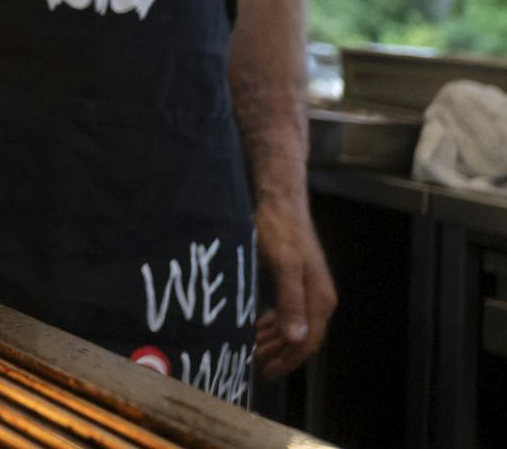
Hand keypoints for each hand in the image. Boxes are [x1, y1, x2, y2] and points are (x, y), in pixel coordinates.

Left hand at [254, 191, 335, 377]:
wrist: (280, 200)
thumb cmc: (279, 230)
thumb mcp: (283, 265)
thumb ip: (289, 301)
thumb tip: (296, 338)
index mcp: (319, 299)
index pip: (308, 341)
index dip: (288, 360)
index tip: (266, 372)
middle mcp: (318, 297)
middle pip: (301, 336)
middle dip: (279, 353)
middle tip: (252, 363)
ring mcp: (307, 288)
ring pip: (292, 325)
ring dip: (274, 339)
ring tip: (251, 348)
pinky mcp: (294, 279)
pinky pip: (286, 311)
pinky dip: (272, 322)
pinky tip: (258, 326)